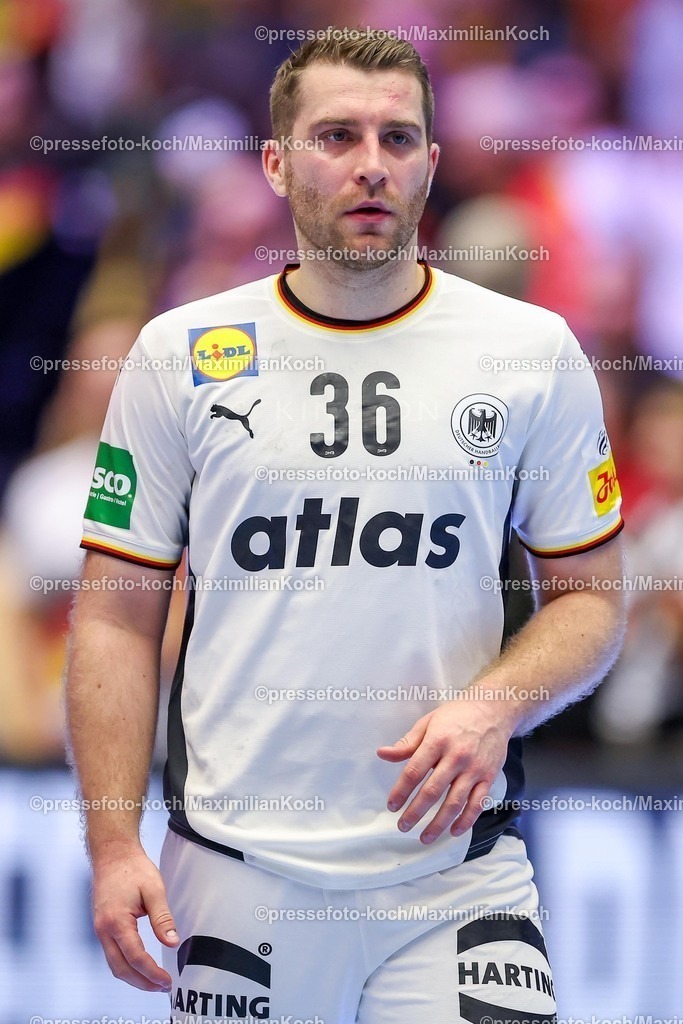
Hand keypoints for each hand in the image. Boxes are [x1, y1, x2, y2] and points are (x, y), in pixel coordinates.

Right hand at [92, 842, 178, 991]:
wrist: (113, 853)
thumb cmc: (133, 868)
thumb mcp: (154, 889)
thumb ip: (162, 918)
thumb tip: (172, 943)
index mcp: (116, 922)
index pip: (135, 957)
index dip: (151, 973)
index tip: (167, 980)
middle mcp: (103, 930)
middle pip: (121, 968)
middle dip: (142, 982)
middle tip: (163, 986)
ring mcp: (100, 929)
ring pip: (114, 964)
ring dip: (133, 977)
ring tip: (154, 981)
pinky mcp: (102, 926)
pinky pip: (112, 954)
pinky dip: (126, 965)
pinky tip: (140, 966)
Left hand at [376, 700, 509, 844]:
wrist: (494, 709)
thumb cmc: (457, 715)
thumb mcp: (428, 722)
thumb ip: (407, 743)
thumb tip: (383, 754)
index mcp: (437, 741)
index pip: (414, 771)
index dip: (401, 791)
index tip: (392, 805)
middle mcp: (456, 756)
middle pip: (432, 791)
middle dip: (415, 812)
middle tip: (402, 826)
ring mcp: (474, 769)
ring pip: (454, 803)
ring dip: (438, 823)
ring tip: (425, 837)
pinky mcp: (488, 777)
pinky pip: (477, 804)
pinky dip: (466, 820)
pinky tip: (454, 831)